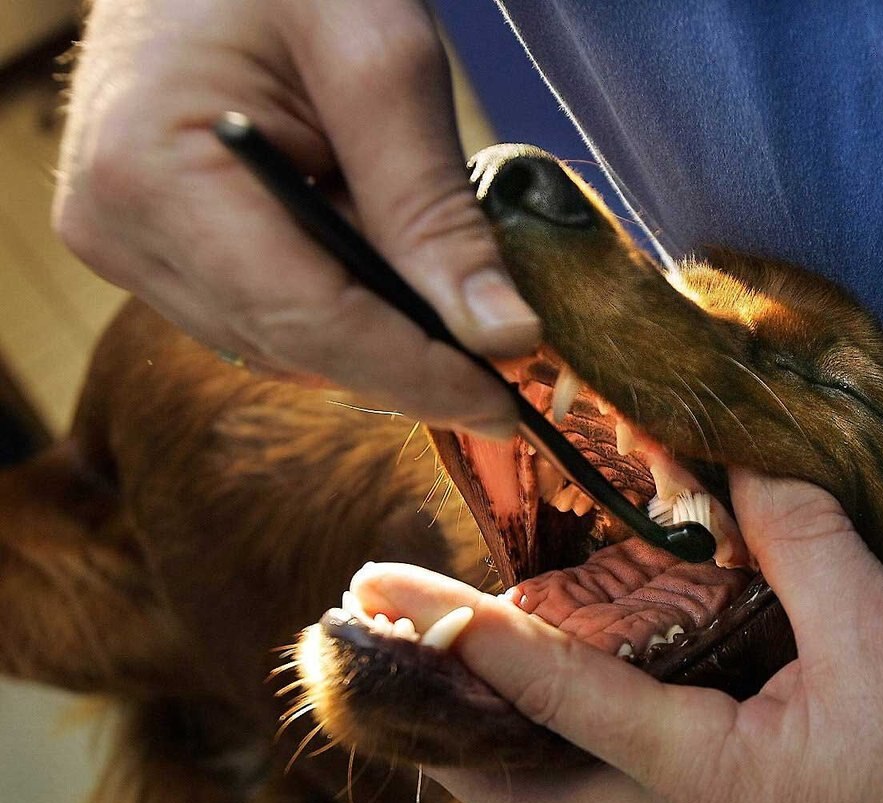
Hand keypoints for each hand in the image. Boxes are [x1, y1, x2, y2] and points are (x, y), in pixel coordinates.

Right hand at [54, 0, 536, 436]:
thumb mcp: (381, 62)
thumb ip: (433, 208)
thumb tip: (500, 335)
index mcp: (156, 174)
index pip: (308, 322)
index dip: (416, 375)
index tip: (504, 404)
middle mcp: (122, 228)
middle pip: (295, 345)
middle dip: (407, 363)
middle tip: (501, 361)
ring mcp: (127, 243)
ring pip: (281, 343)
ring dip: (374, 331)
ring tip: (435, 280)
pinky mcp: (150, 246)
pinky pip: (261, 313)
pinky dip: (337, 304)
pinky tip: (375, 256)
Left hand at [362, 471, 882, 802]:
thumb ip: (807, 541)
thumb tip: (744, 455)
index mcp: (703, 774)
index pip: (560, 700)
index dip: (476, 642)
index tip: (399, 598)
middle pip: (519, 792)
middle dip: (439, 731)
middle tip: (381, 659)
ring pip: (559, 795)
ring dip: (493, 739)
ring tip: (443, 671)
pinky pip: (616, 779)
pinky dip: (567, 735)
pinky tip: (573, 689)